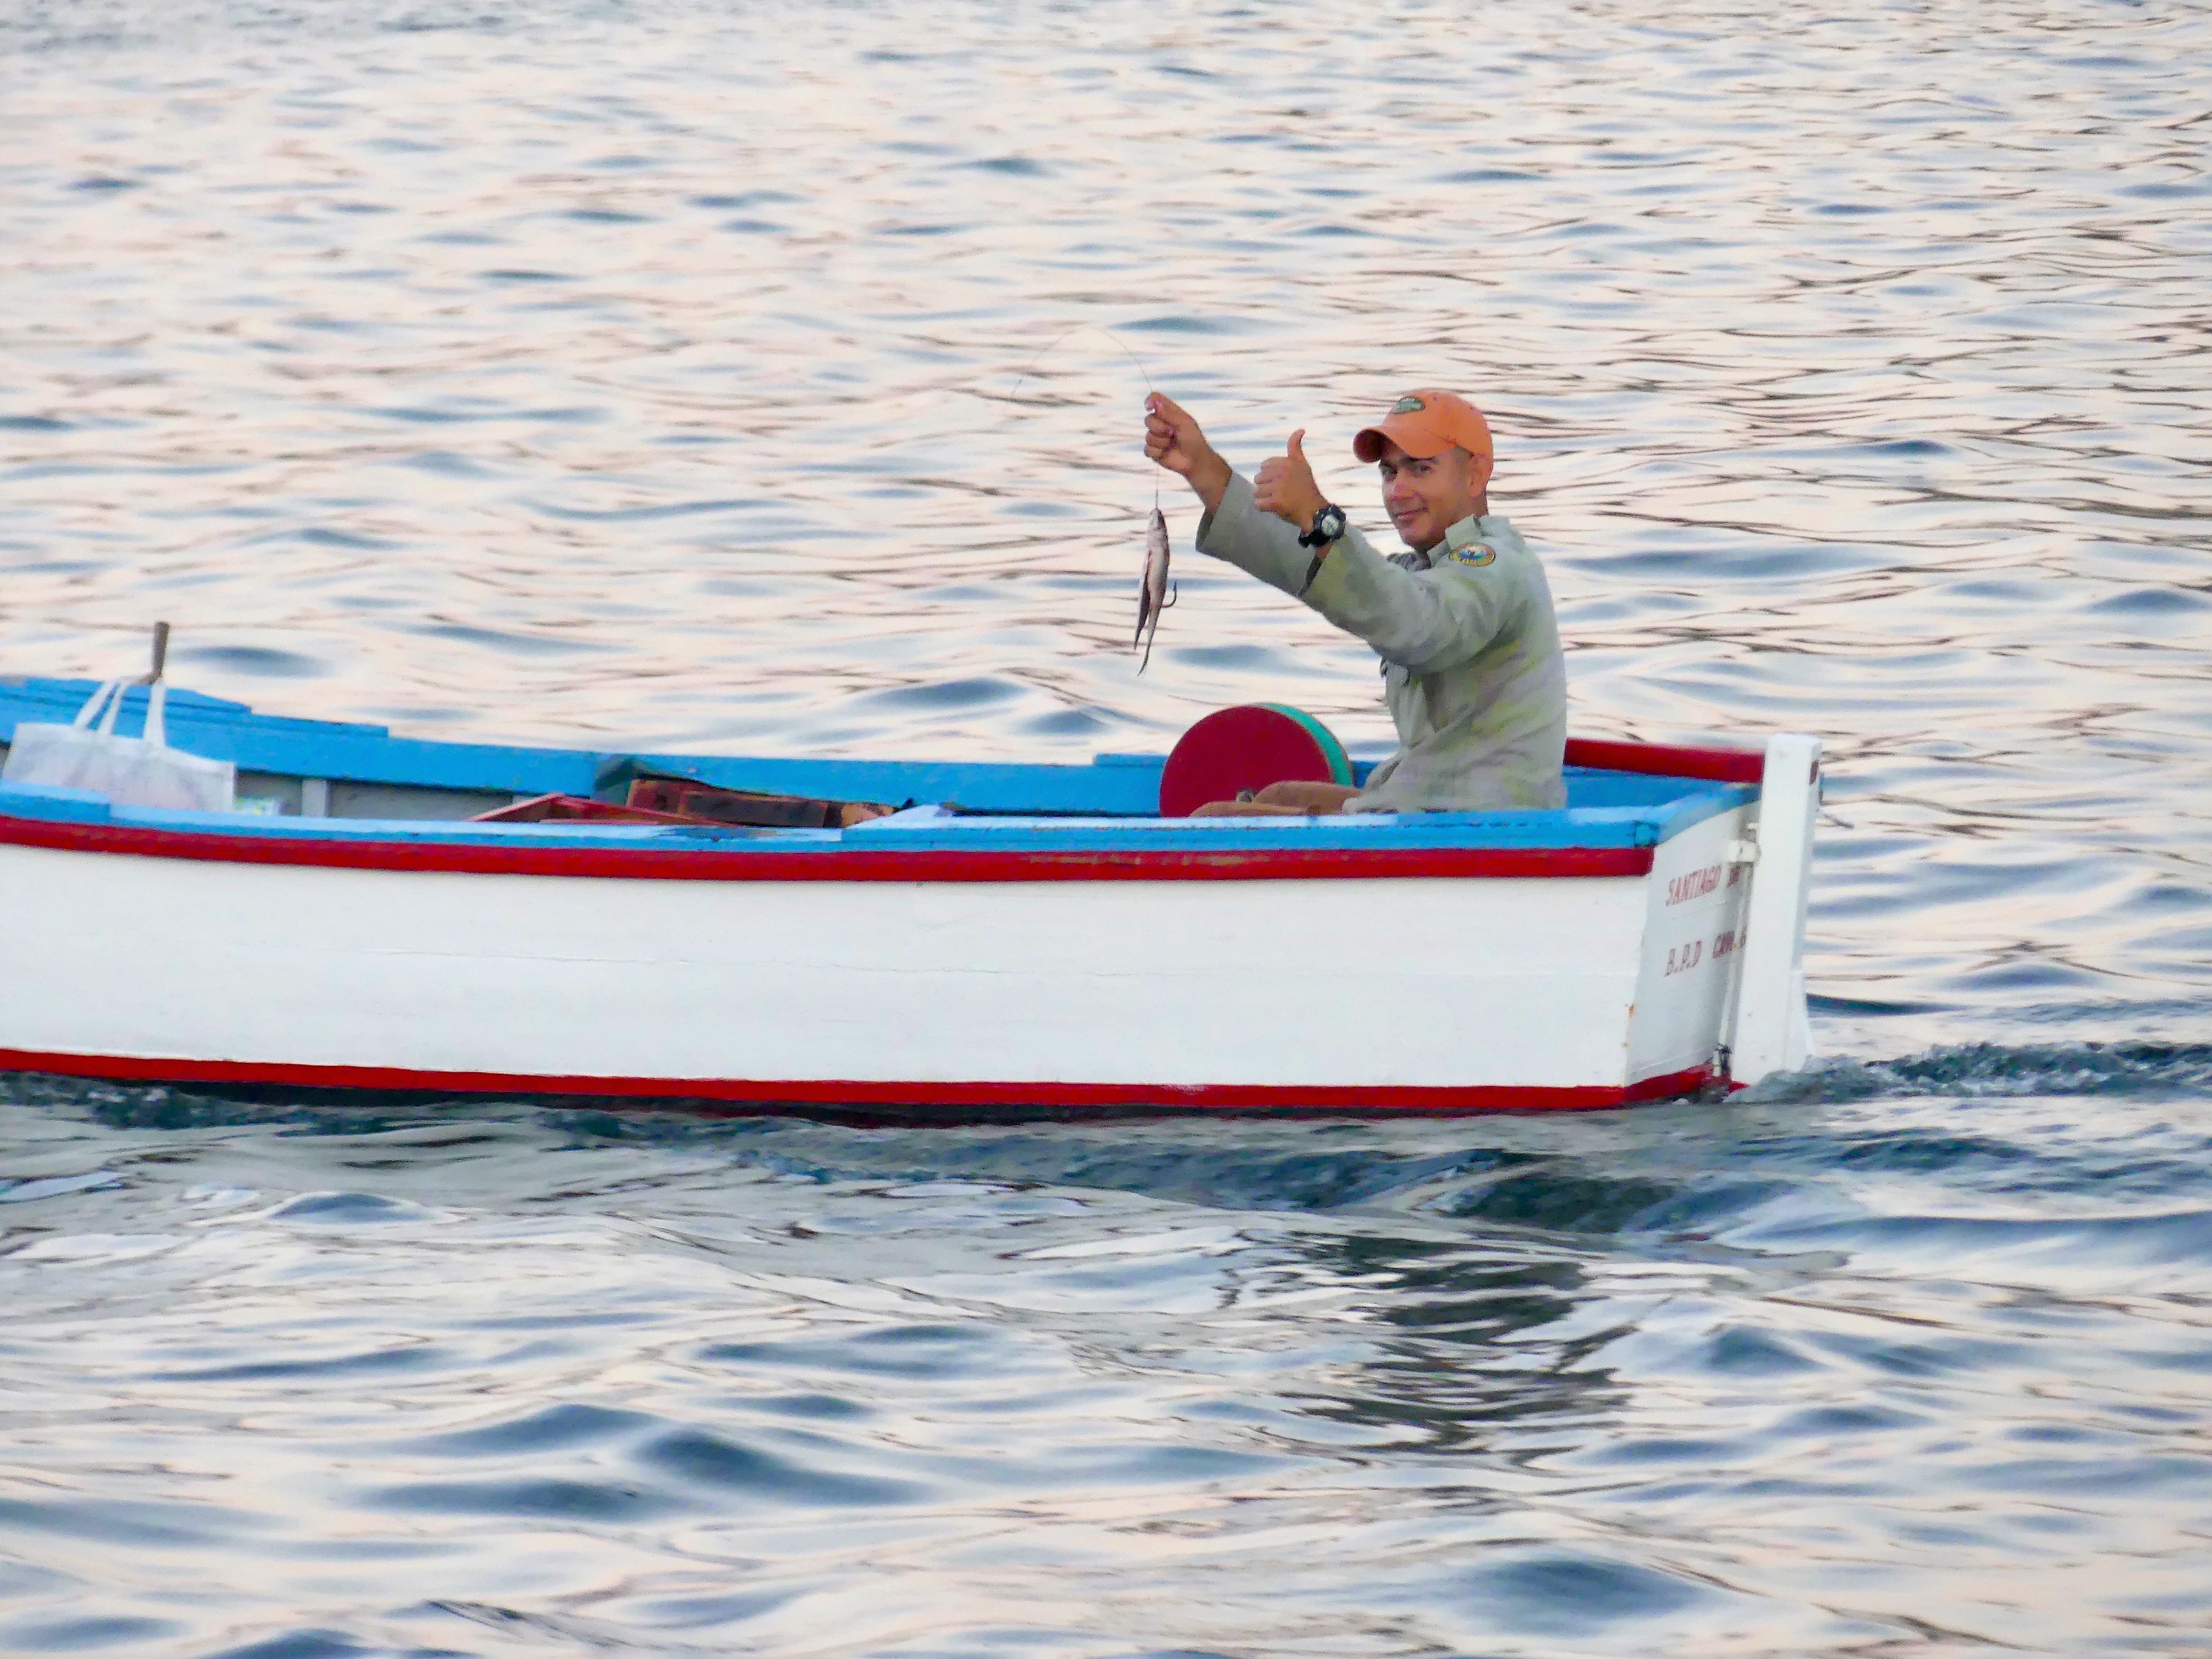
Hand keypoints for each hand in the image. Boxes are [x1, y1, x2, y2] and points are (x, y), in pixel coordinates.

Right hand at [1144, 393, 1230, 512]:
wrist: (1195, 460)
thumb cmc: (1193, 439)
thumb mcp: (1184, 423)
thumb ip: (1169, 414)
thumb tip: (1155, 403)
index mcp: (1169, 413)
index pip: (1155, 399)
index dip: (1150, 401)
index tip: (1149, 407)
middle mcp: (1160, 423)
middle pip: (1148, 419)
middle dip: (1159, 427)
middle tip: (1171, 433)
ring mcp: (1156, 437)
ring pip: (1148, 436)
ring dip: (1161, 442)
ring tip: (1171, 444)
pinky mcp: (1153, 451)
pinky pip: (1147, 449)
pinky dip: (1157, 452)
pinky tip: (1165, 453)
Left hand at [1253, 429, 1326, 532]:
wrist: (1315, 510)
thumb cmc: (1307, 488)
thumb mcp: (1303, 464)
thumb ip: (1296, 447)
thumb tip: (1300, 429)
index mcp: (1288, 462)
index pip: (1264, 466)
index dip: (1271, 475)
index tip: (1283, 481)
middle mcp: (1283, 473)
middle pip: (1258, 478)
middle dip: (1266, 486)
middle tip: (1280, 492)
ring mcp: (1279, 488)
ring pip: (1256, 491)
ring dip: (1264, 497)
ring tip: (1277, 499)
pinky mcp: (1276, 502)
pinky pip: (1258, 504)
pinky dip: (1263, 507)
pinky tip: (1273, 507)